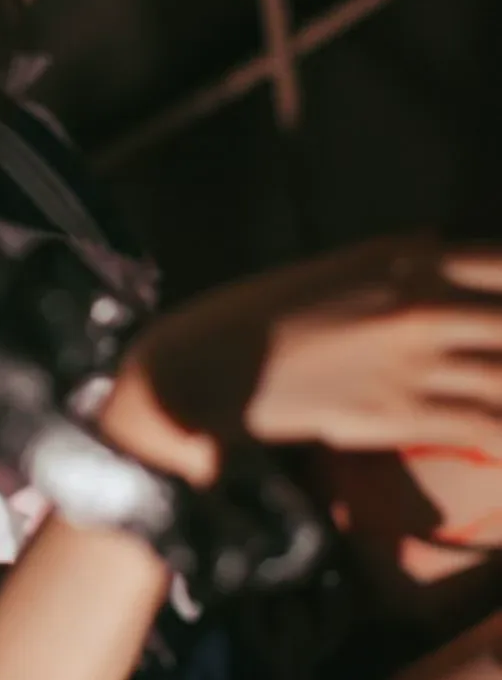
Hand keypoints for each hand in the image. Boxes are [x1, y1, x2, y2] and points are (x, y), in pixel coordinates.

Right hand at [106, 236, 501, 467]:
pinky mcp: (396, 416)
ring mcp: (410, 361)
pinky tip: (500, 443)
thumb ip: (392, 257)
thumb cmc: (262, 313)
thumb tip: (435, 236)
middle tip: (498, 367)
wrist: (207, 364)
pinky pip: (483, 427)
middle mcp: (417, 305)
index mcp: (403, 260)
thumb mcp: (332, 266)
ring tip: (501, 405)